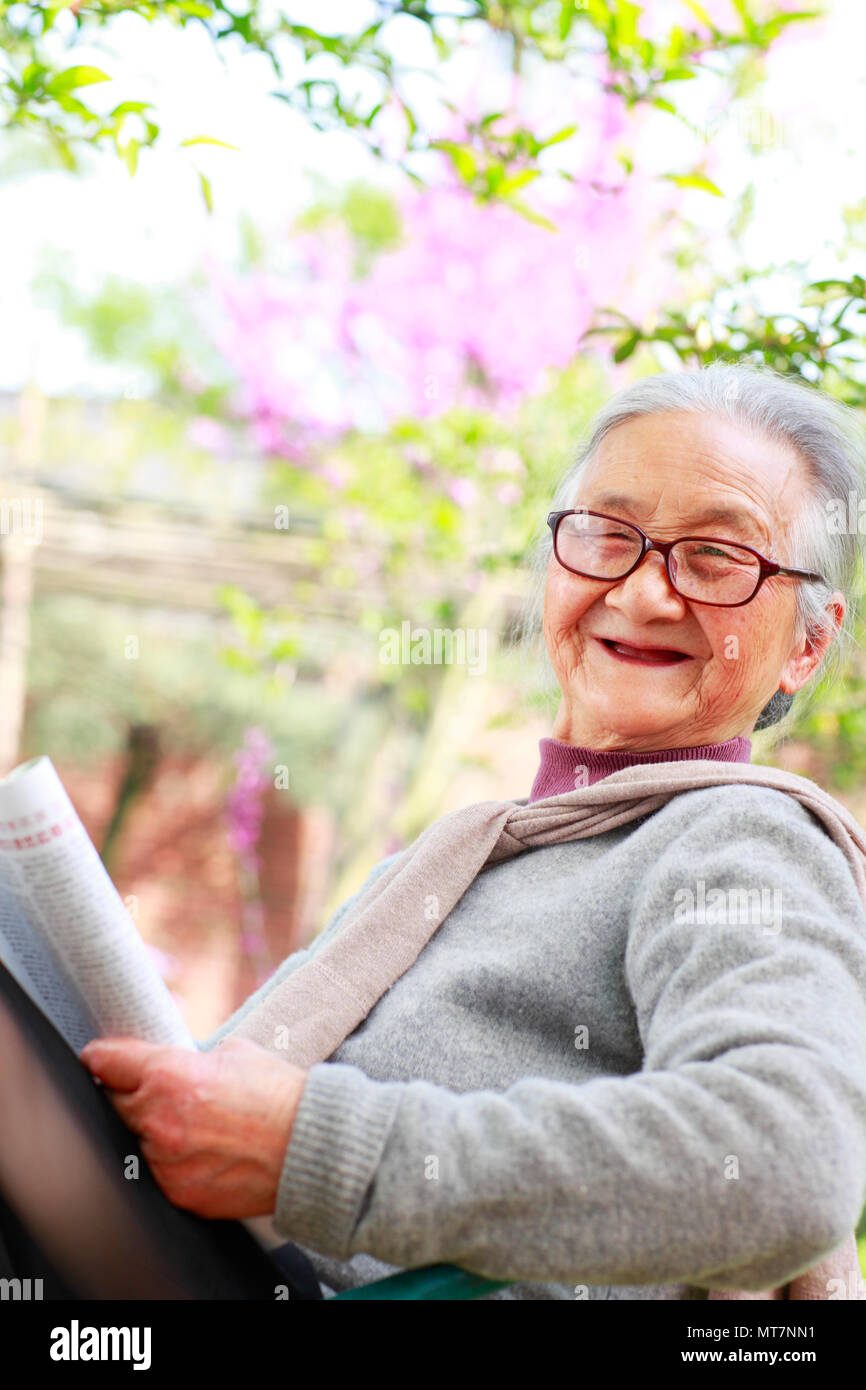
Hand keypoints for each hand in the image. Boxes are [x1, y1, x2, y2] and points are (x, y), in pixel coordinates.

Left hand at [78, 1036, 307, 1218]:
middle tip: (157, 1091)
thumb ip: (189, 1059)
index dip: (103, 1056)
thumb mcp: (232, 1053)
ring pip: (134, 1141)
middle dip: (128, 1093)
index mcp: (169, 1075)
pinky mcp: (178, 1193)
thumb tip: (167, 1064)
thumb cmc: (278, 1095)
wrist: (309, 1144)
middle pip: (112, 1103)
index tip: (99, 1058)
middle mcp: (159, 1120)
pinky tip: (201, 1150)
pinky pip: (157, 1173)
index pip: (106, 1062)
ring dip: (150, 1131)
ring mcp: (165, 1162)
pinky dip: (171, 1161)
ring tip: (191, 1125)